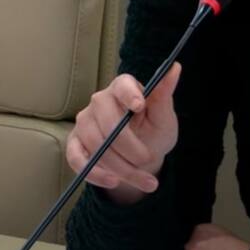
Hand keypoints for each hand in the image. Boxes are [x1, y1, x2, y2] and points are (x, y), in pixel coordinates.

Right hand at [66, 63, 181, 205]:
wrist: (140, 158)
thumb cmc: (153, 132)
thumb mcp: (164, 117)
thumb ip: (164, 95)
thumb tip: (175, 67)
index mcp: (123, 88)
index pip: (122, 85)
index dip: (129, 94)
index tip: (140, 106)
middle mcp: (100, 101)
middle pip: (108, 121)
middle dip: (129, 146)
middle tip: (148, 160)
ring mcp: (84, 122)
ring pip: (95, 144)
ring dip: (119, 166)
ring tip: (143, 180)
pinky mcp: (75, 143)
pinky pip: (76, 158)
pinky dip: (94, 173)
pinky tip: (113, 181)